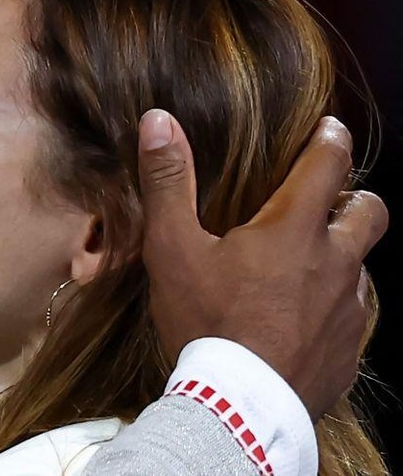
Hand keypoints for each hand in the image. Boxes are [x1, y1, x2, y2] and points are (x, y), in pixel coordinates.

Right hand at [137, 109, 386, 419]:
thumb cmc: (205, 321)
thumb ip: (168, 181)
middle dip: (353, 198)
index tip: (329, 129)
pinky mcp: (349, 350)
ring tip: (304, 268)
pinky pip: (351, 316)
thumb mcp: (172, 248)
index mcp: (295, 229)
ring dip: (340, 256)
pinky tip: (300, 321)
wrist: (238, 408)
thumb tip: (158, 120)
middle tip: (326, 201)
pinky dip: (332, 306)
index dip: (331, 139)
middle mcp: (334, 262)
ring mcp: (348, 309)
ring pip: (360, 266)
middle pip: (368, 212)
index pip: (329, 164)